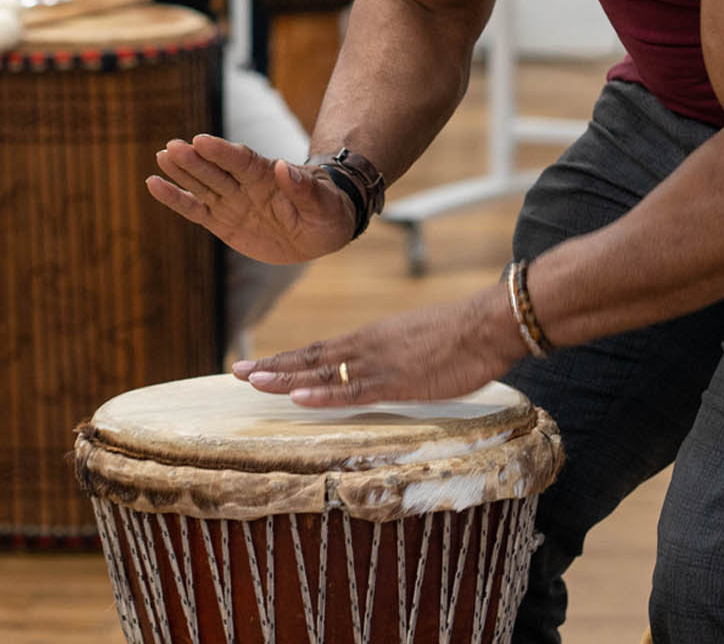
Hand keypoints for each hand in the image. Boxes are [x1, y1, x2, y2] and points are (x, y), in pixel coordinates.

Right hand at [147, 134, 355, 263]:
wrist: (319, 229)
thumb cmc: (327, 210)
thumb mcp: (324, 203)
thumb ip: (303, 187)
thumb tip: (284, 166)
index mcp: (269, 176)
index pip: (242, 161)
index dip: (222, 152)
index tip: (201, 141)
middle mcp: (245, 185)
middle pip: (216, 170)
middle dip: (195, 160)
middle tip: (171, 147)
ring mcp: (231, 202)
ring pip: (201, 186)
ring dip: (181, 172)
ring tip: (161, 156)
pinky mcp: (222, 222)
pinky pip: (195, 210)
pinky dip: (175, 198)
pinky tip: (153, 184)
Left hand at [233, 281, 523, 406]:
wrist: (487, 325)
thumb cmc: (457, 337)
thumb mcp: (413, 345)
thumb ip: (389, 357)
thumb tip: (372, 372)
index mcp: (369, 340)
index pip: (317, 352)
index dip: (285, 361)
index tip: (255, 367)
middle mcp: (365, 347)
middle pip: (310, 359)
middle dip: (272, 367)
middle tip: (236, 373)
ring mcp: (379, 364)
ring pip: (323, 372)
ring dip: (286, 378)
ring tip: (253, 381)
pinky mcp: (397, 381)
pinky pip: (353, 390)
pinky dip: (324, 394)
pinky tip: (299, 397)